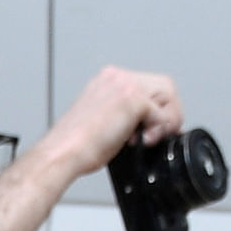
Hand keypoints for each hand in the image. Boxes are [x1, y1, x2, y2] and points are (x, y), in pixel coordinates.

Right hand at [53, 63, 179, 174]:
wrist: (62, 153)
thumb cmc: (74, 146)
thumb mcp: (102, 122)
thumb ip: (125, 117)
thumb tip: (147, 129)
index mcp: (108, 80)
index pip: (148, 85)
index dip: (156, 108)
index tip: (150, 130)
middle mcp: (117, 77)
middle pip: (163, 85)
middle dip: (167, 113)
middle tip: (156, 136)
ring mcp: (126, 85)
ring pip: (167, 95)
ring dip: (165, 121)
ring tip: (147, 139)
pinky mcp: (133, 100)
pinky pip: (162, 115)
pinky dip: (158, 131)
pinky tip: (142, 142)